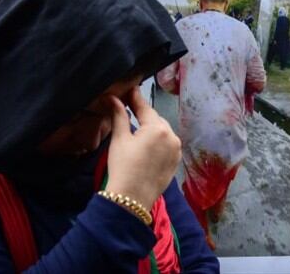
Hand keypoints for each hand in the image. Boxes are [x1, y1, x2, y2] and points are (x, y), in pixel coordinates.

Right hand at [104, 88, 181, 209]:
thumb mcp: (120, 139)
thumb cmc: (123, 167)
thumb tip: (113, 98)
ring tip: (138, 131)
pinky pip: (167, 145)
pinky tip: (147, 147)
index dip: (136, 98)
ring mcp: (176, 150)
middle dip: (144, 116)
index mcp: (157, 128)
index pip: (145, 108)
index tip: (130, 89)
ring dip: (152, 129)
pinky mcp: (176, 162)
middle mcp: (172, 136)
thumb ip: (119, 116)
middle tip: (130, 110)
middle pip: (156, 120)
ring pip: (163, 132)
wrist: (131, 199)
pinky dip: (158, 142)